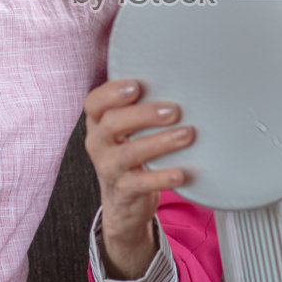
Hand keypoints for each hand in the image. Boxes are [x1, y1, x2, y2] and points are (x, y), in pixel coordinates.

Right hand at [83, 79, 195, 279]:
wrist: (123, 202)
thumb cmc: (130, 152)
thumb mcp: (125, 130)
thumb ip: (138, 107)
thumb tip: (177, 80)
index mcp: (98, 123)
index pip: (94, 103)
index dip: (112, 93)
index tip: (136, 86)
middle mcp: (98, 144)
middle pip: (113, 124)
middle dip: (144, 114)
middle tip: (174, 111)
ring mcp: (109, 168)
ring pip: (130, 153)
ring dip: (160, 142)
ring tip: (187, 134)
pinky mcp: (125, 191)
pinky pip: (141, 183)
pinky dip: (161, 178)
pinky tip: (180, 174)